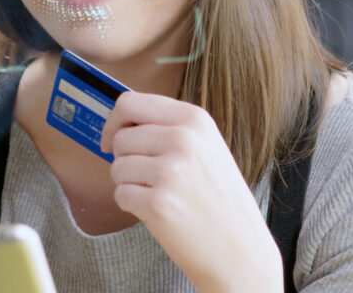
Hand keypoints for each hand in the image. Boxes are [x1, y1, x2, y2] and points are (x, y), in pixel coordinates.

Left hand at [100, 91, 283, 292]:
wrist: (240, 249)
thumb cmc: (218, 199)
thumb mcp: (206, 146)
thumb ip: (168, 127)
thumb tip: (119, 121)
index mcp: (194, 119)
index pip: (130, 103)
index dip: (114, 122)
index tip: (112, 138)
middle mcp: (183, 139)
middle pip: (120, 137)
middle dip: (125, 159)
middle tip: (150, 178)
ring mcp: (170, 171)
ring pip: (117, 167)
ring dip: (129, 184)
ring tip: (160, 195)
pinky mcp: (158, 203)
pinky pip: (120, 194)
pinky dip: (131, 205)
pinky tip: (158, 212)